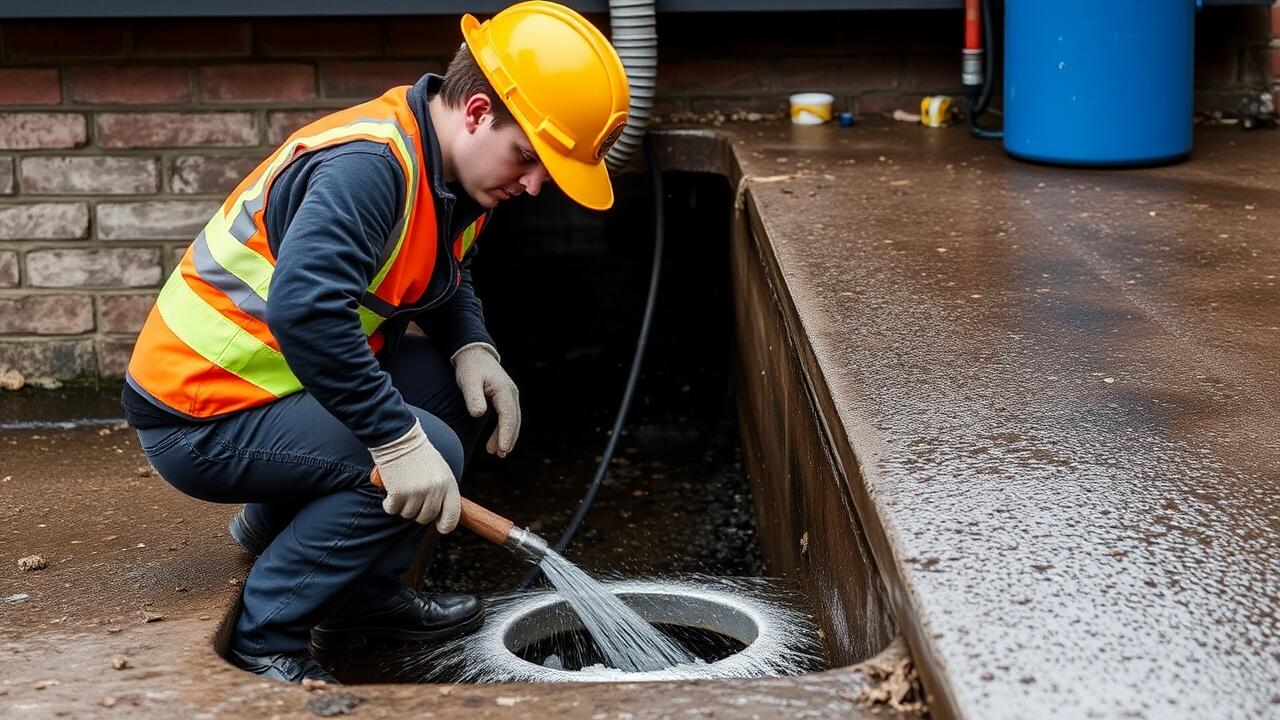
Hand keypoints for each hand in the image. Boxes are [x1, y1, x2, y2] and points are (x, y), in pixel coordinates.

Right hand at [368, 419, 460, 531]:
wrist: (400, 440)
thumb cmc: (420, 455)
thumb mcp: (441, 471)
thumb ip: (443, 492)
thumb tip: (442, 515)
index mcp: (449, 484)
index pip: (452, 516)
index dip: (445, 525)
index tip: (439, 526)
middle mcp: (434, 491)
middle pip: (426, 518)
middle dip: (419, 512)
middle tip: (414, 496)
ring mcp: (416, 493)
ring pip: (408, 515)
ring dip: (403, 506)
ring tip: (404, 488)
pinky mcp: (398, 494)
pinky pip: (393, 510)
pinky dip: (389, 504)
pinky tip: (392, 490)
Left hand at [452, 342, 520, 457]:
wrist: (473, 353)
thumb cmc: (470, 367)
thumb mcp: (468, 381)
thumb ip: (473, 397)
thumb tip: (479, 414)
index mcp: (504, 390)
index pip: (508, 415)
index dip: (506, 433)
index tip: (503, 448)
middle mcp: (511, 393)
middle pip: (514, 419)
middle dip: (509, 438)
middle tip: (501, 455)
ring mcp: (510, 396)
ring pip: (512, 420)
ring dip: (507, 436)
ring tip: (498, 453)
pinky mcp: (505, 398)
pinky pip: (507, 417)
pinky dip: (504, 430)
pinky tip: (496, 442)